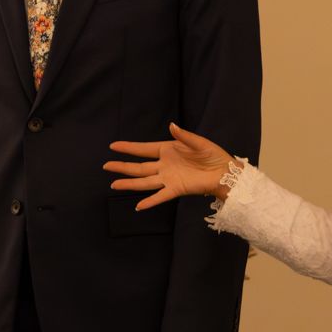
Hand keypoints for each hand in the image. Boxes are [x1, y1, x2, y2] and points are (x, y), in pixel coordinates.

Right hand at [103, 123, 235, 210]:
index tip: (113, 146)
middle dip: (122, 166)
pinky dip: (150, 201)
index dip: (128, 148)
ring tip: (114, 184)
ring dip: (129, 183)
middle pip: (139, 167)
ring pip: (144, 182)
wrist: (225, 173)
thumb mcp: (199, 142)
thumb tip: (171, 125)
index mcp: (167, 150)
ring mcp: (168, 178)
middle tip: (106, 166)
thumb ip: (184, 135)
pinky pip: (160, 196)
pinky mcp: (176, 189)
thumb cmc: (213, 155)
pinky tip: (139, 206)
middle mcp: (164, 165)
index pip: (143, 149)